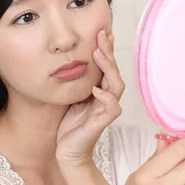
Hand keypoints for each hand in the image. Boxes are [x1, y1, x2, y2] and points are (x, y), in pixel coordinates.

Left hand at [55, 29, 124, 167]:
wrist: (68, 152)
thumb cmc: (68, 125)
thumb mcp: (69, 97)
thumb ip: (75, 82)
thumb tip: (69, 59)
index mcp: (99, 91)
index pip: (107, 66)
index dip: (106, 49)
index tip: (101, 32)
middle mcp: (106, 98)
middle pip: (114, 71)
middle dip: (108, 52)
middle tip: (101, 35)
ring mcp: (105, 110)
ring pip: (117, 85)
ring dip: (108, 68)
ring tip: (98, 54)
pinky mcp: (102, 122)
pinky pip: (112, 107)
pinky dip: (105, 97)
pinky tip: (96, 89)